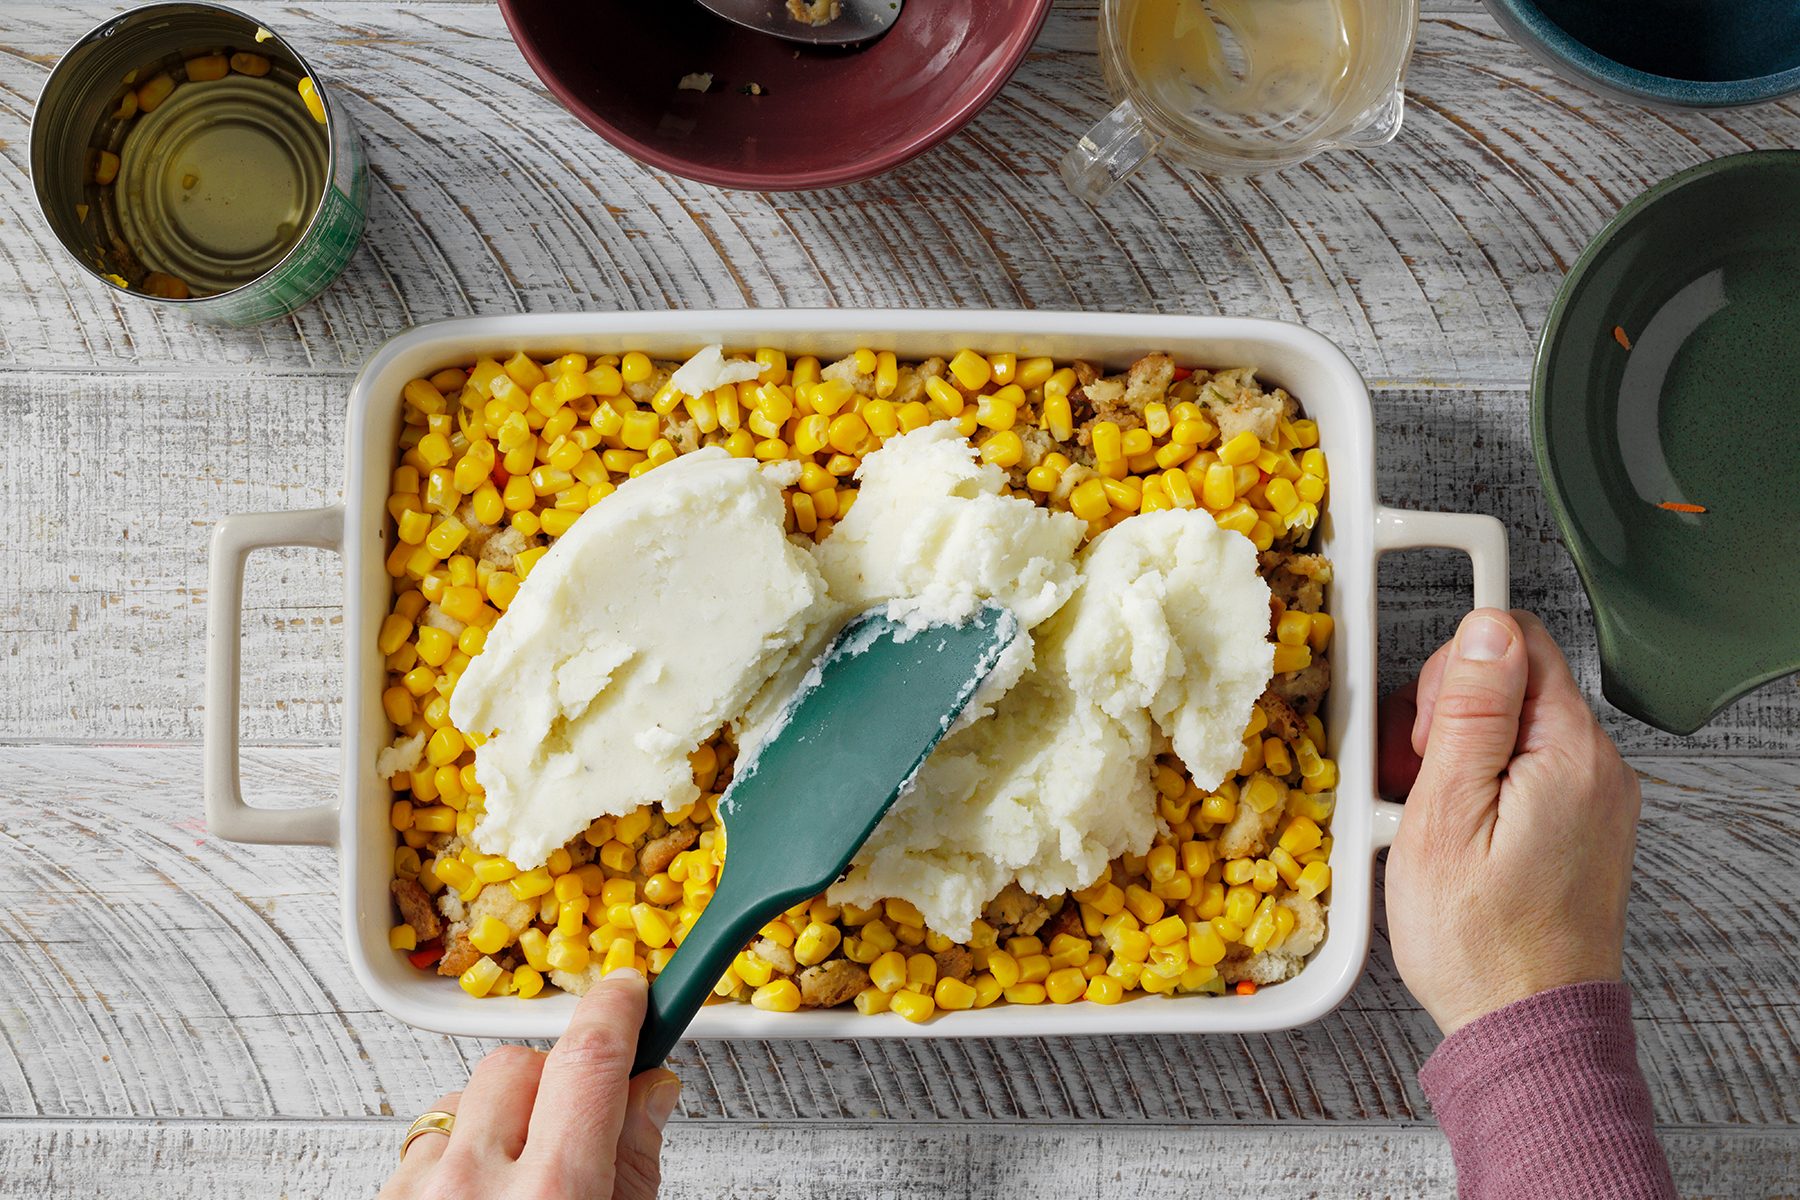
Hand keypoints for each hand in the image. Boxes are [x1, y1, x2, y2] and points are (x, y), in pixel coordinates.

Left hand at [381, 970, 679, 1199]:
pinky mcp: (383, 1197)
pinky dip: (454, 1156)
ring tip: (517, 1183)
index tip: (628, 989)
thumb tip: (649, 1088)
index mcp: (553, 1198)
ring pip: (464, 1097)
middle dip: (554, 1081)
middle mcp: (473, 1187)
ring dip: (498, 1120)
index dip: (614, 1010)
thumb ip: (633, 1163)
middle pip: (518, 1065)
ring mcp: (417, 1192)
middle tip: (576, 1130)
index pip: (589, 1061)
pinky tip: (476, 1199)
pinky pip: (425, 1139)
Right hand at [1381, 609, 1641, 1036]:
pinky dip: (1484, 788)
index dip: (1456, 669)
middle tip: (1420, 778)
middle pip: (1517, 680)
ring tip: (1433, 816)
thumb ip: (1472, 713)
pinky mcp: (1582, 827)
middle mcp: (1599, 768)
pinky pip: (1527, 772)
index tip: (1425, 725)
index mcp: (1570, 753)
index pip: (1519, 640)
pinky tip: (1456, 833)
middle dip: (1453, 713)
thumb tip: (1487, 629)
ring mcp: (1596, 799)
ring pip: (1516, 726)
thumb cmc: (1477, 940)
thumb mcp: (1446, 815)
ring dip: (1462, 754)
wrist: (1523, 1025)